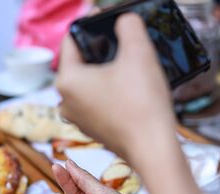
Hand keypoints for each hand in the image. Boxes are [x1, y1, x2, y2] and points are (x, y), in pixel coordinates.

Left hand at [56, 14, 177, 165]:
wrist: (153, 148)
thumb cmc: (142, 103)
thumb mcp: (138, 53)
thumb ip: (128, 26)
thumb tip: (124, 20)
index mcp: (67, 80)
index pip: (71, 41)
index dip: (89, 25)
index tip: (106, 18)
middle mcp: (66, 101)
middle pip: (80, 63)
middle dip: (100, 50)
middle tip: (122, 41)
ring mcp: (78, 119)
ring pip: (90, 84)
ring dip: (107, 72)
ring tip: (130, 64)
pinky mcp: (93, 130)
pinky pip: (98, 101)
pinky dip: (111, 91)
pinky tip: (131, 88)